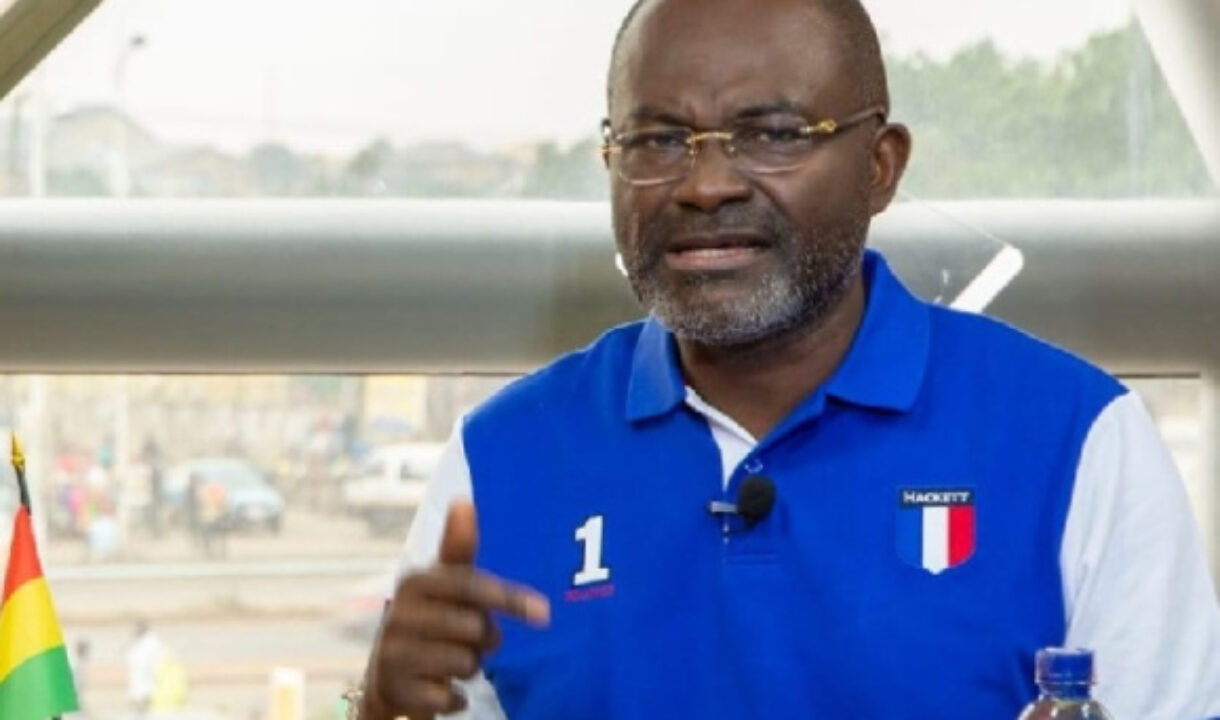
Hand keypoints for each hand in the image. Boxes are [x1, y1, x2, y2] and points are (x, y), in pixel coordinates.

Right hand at [363, 501, 549, 719]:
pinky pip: (449, 695)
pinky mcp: (395, 690)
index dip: (509, 599)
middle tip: (473, 639)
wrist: (386, 676)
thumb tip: (463, 500)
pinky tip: (441, 688)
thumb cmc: (430, 619)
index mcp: (416, 582)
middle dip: (485, 639)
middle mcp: (399, 614)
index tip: (544, 613)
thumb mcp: (444, 584)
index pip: (471, 586)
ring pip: (465, 663)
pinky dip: (454, 696)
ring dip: (470, 667)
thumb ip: (459, 547)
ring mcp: (393, 653)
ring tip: (452, 661)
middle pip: (474, 628)